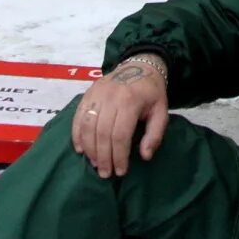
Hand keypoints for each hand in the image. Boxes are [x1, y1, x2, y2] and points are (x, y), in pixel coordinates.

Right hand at [71, 54, 168, 178]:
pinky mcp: (87, 94)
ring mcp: (96, 94)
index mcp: (130, 101)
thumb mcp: (162, 112)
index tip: (120, 171)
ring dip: (89, 149)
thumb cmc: (151, 92)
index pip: (120, 135)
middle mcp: (111, 97)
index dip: (119, 156)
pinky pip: (78, 117)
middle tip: (105, 173)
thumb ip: (155, 134)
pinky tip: (81, 149)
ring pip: (87, 126)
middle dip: (103, 157)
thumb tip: (144, 156)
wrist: (139, 65)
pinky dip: (76, 135)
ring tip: (95, 164)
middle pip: (101, 133)